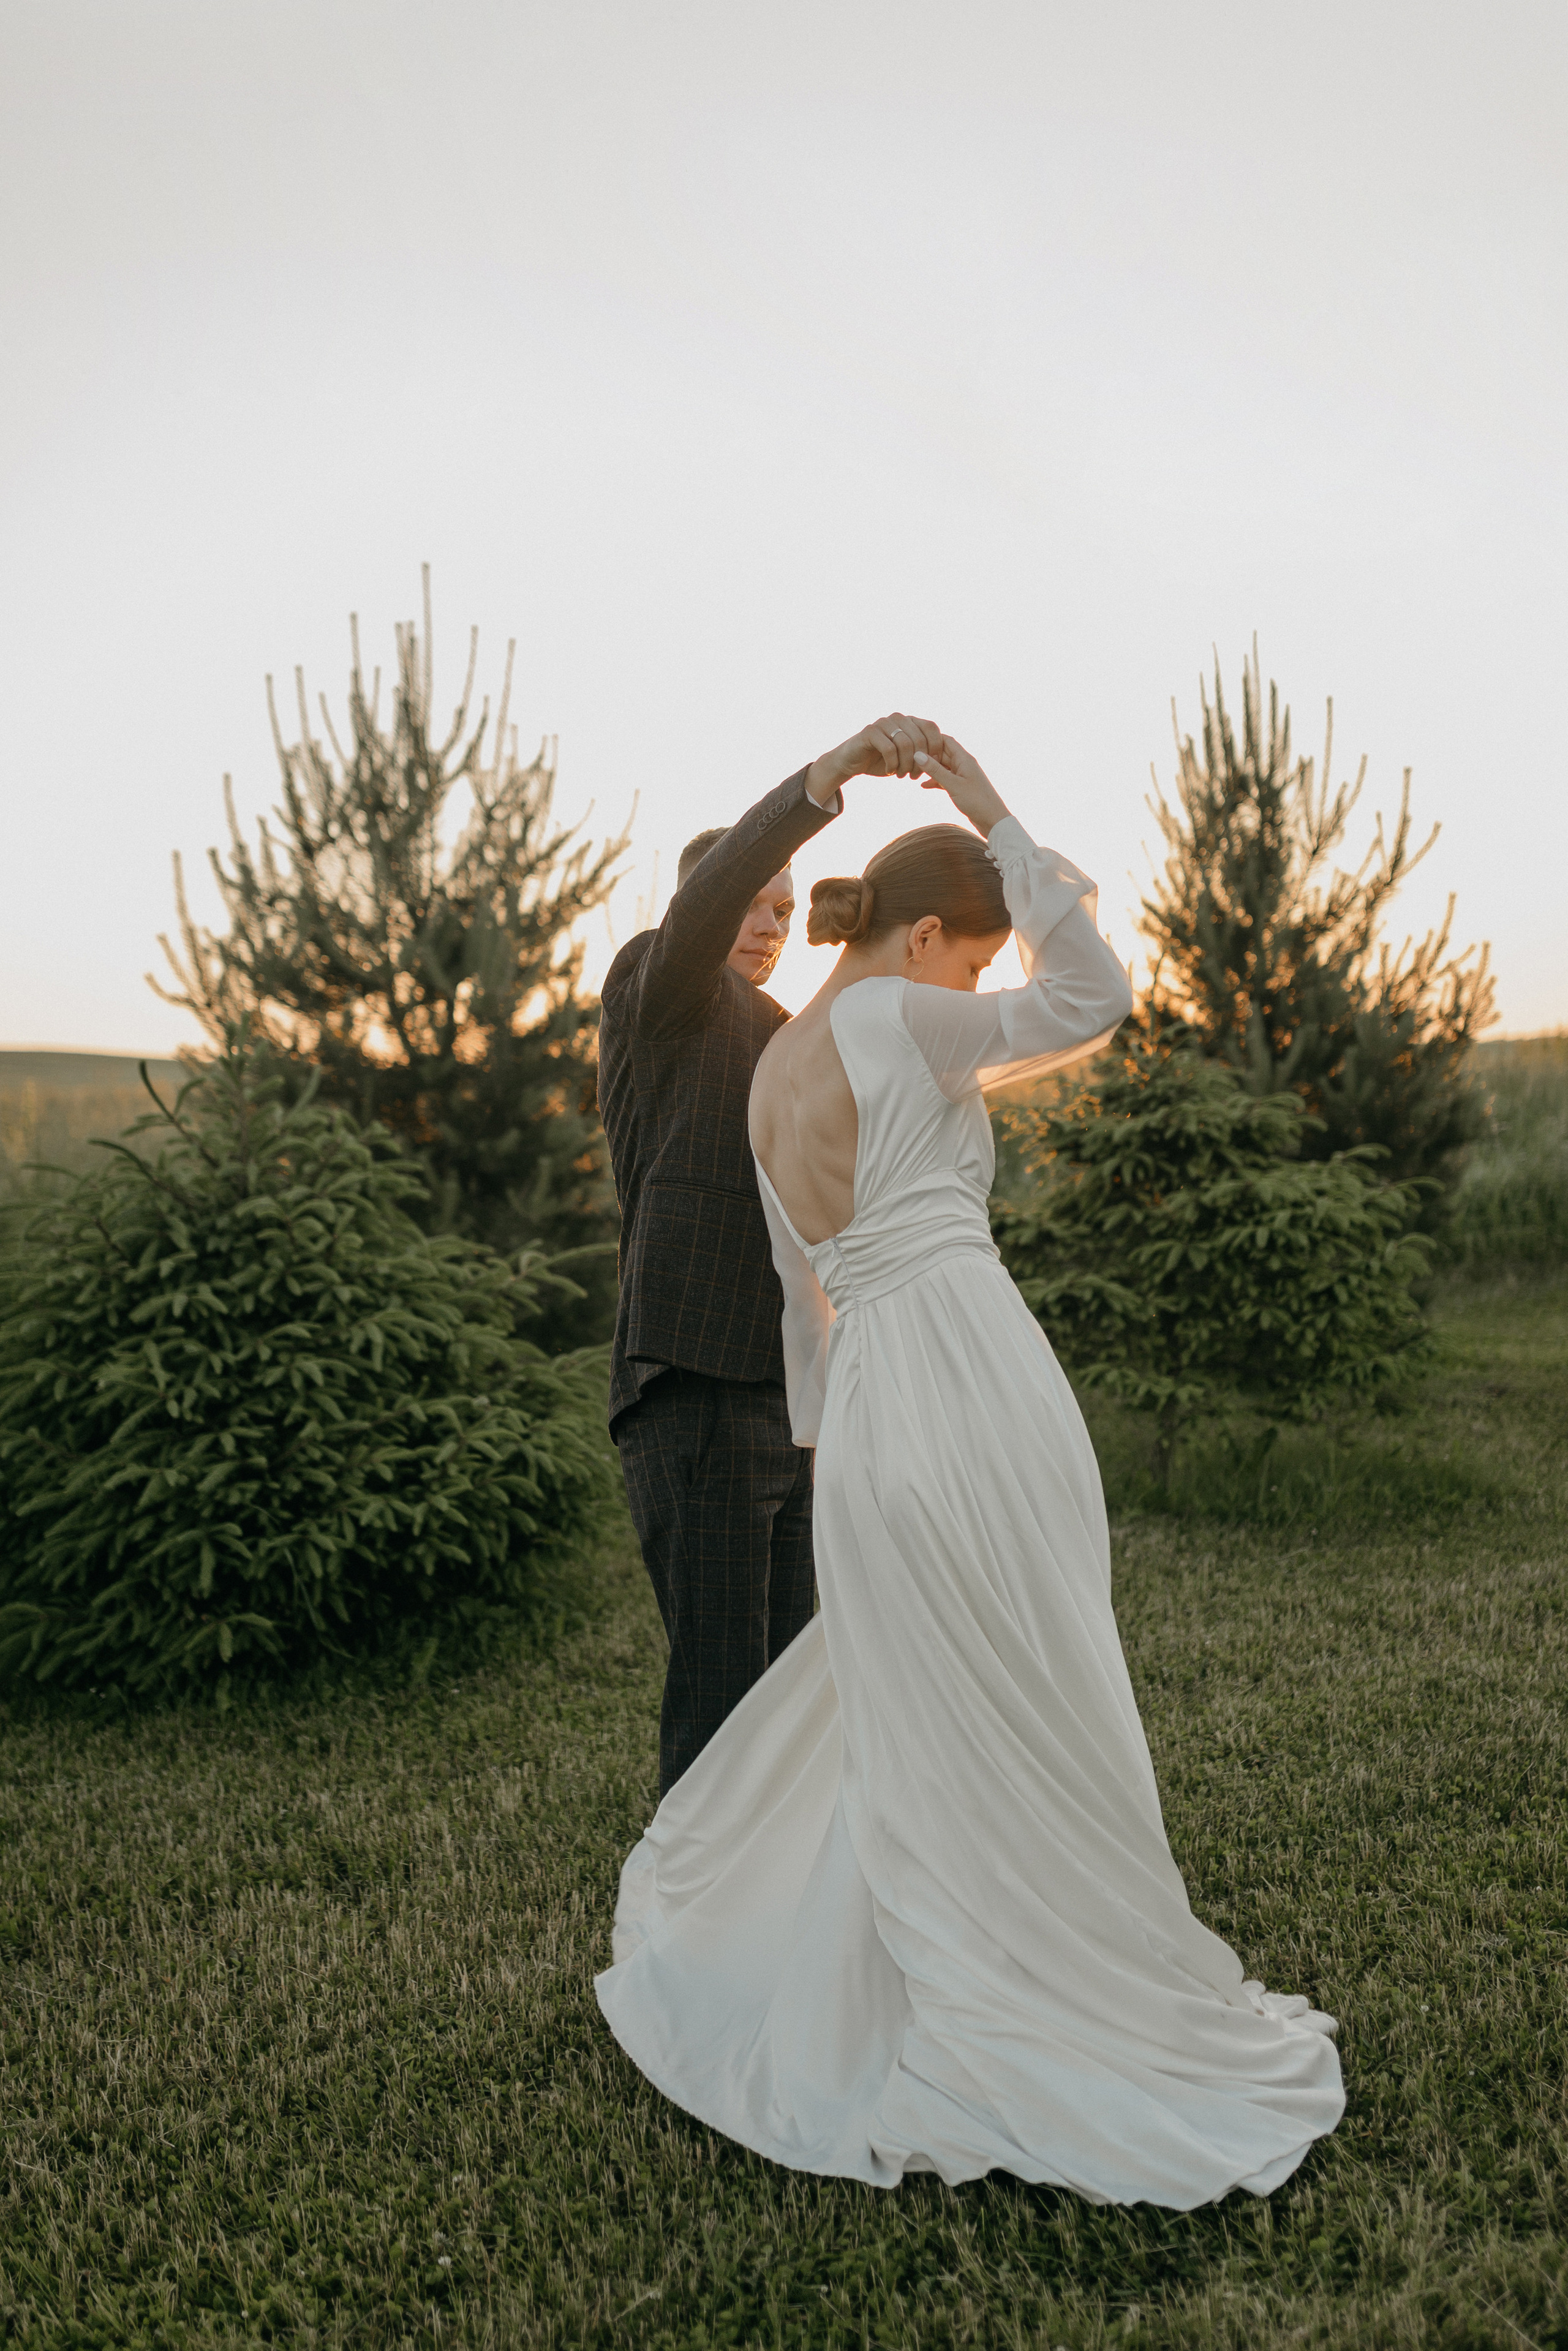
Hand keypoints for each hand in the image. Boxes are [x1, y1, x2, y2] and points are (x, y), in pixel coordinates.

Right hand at [805, 713, 947, 805]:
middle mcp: (899, 718)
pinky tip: (890, 772)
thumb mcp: (907, 757)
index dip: (936, 748)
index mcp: (911, 721)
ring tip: (902, 776)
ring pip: (905, 744)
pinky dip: (892, 764)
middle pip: (920, 738)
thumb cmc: (883, 761)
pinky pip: (889, 749)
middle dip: (921, 762)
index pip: (932, 728)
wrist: (853, 762)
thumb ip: (923, 754)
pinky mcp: (870, 732)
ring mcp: (884, 723)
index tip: (933, 767)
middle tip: (914, 777)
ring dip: (906, 765)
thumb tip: (942, 759)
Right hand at [915, 734, 1009, 836]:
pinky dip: (935, 780)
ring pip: (943, 767)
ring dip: (930, 769)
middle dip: (927, 755)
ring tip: (913, 772)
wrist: (993, 820)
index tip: (915, 742)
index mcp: (964, 758)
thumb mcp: (953, 785)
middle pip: (942, 753)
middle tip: (909, 759)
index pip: (946, 740)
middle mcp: (964, 764)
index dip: (931, 739)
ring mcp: (962, 775)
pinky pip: (945, 779)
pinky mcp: (961, 787)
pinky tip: (923, 785)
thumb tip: (918, 755)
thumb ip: (935, 770)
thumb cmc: (976, 801)